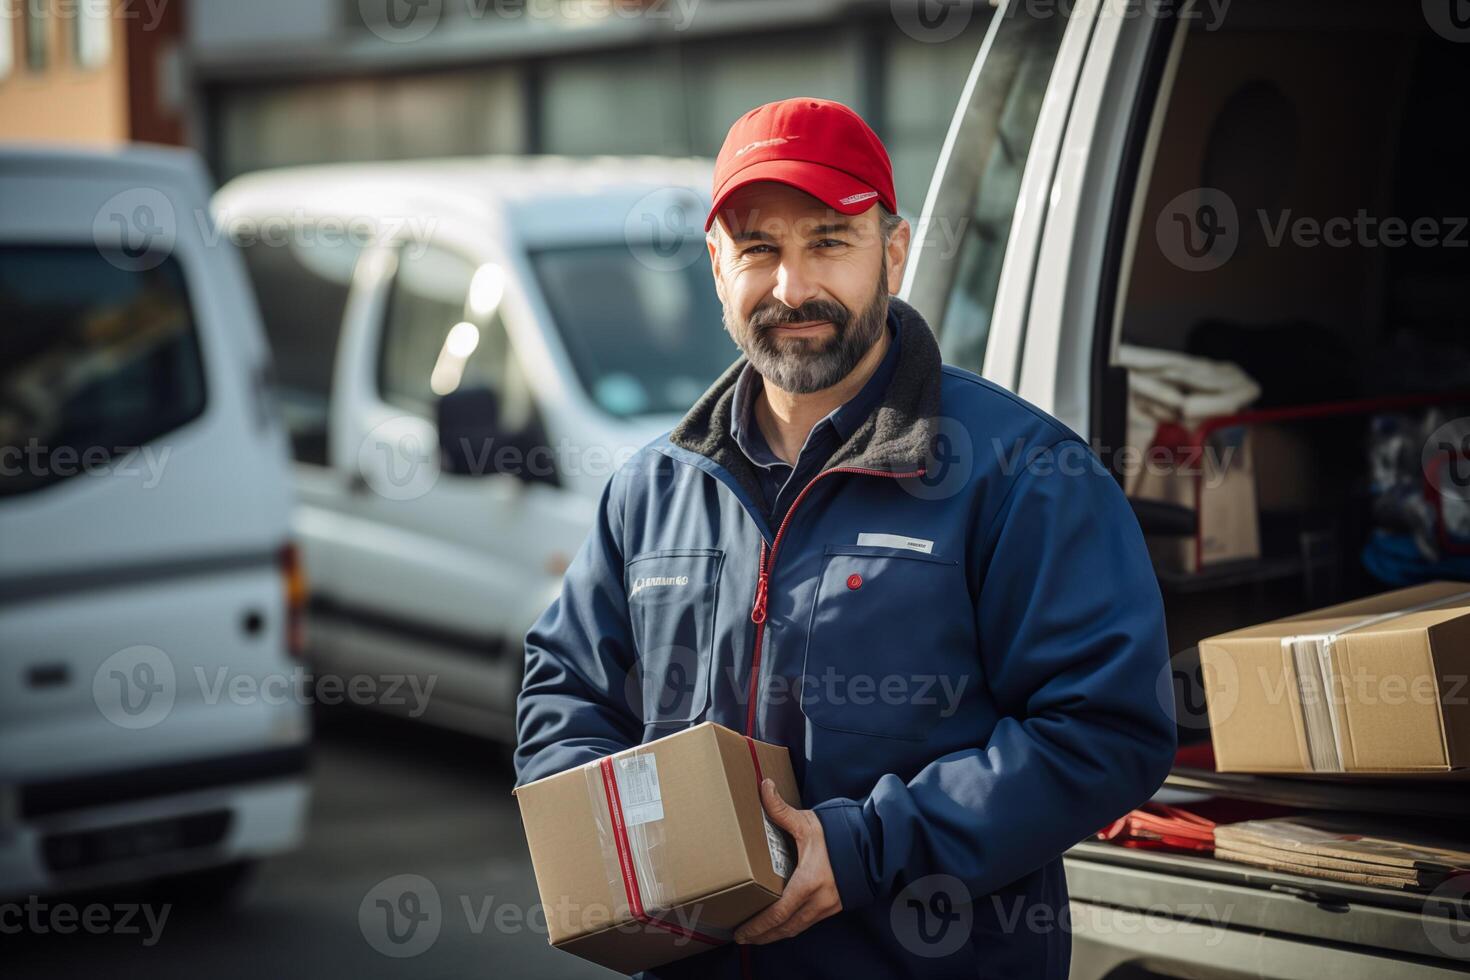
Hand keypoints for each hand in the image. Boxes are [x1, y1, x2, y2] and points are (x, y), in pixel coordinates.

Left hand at [733, 778, 841, 944]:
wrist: (873, 845)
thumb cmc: (839, 834)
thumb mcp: (808, 822)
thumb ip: (781, 809)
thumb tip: (764, 787)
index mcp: (809, 882)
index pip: (778, 913)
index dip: (758, 926)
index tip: (741, 933)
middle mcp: (819, 900)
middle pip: (785, 928)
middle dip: (763, 936)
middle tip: (743, 938)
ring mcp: (828, 907)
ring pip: (797, 929)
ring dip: (776, 934)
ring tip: (758, 935)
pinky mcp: (834, 907)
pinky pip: (808, 922)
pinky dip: (791, 927)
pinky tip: (782, 924)